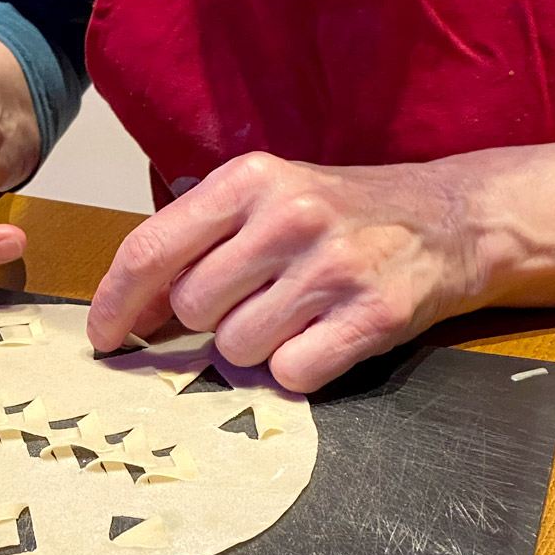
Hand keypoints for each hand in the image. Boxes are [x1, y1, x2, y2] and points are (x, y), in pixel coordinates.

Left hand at [86, 152, 487, 391]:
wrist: (449, 220)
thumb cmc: (337, 214)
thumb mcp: (260, 201)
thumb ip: (192, 242)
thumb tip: (130, 308)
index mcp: (248, 180)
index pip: (150, 250)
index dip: (115, 302)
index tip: (104, 335)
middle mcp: (289, 218)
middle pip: (192, 309)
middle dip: (208, 319)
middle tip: (251, 299)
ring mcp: (333, 268)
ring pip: (236, 348)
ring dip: (254, 345)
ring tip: (293, 312)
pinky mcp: (372, 316)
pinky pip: (291, 373)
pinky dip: (297, 368)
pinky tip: (321, 335)